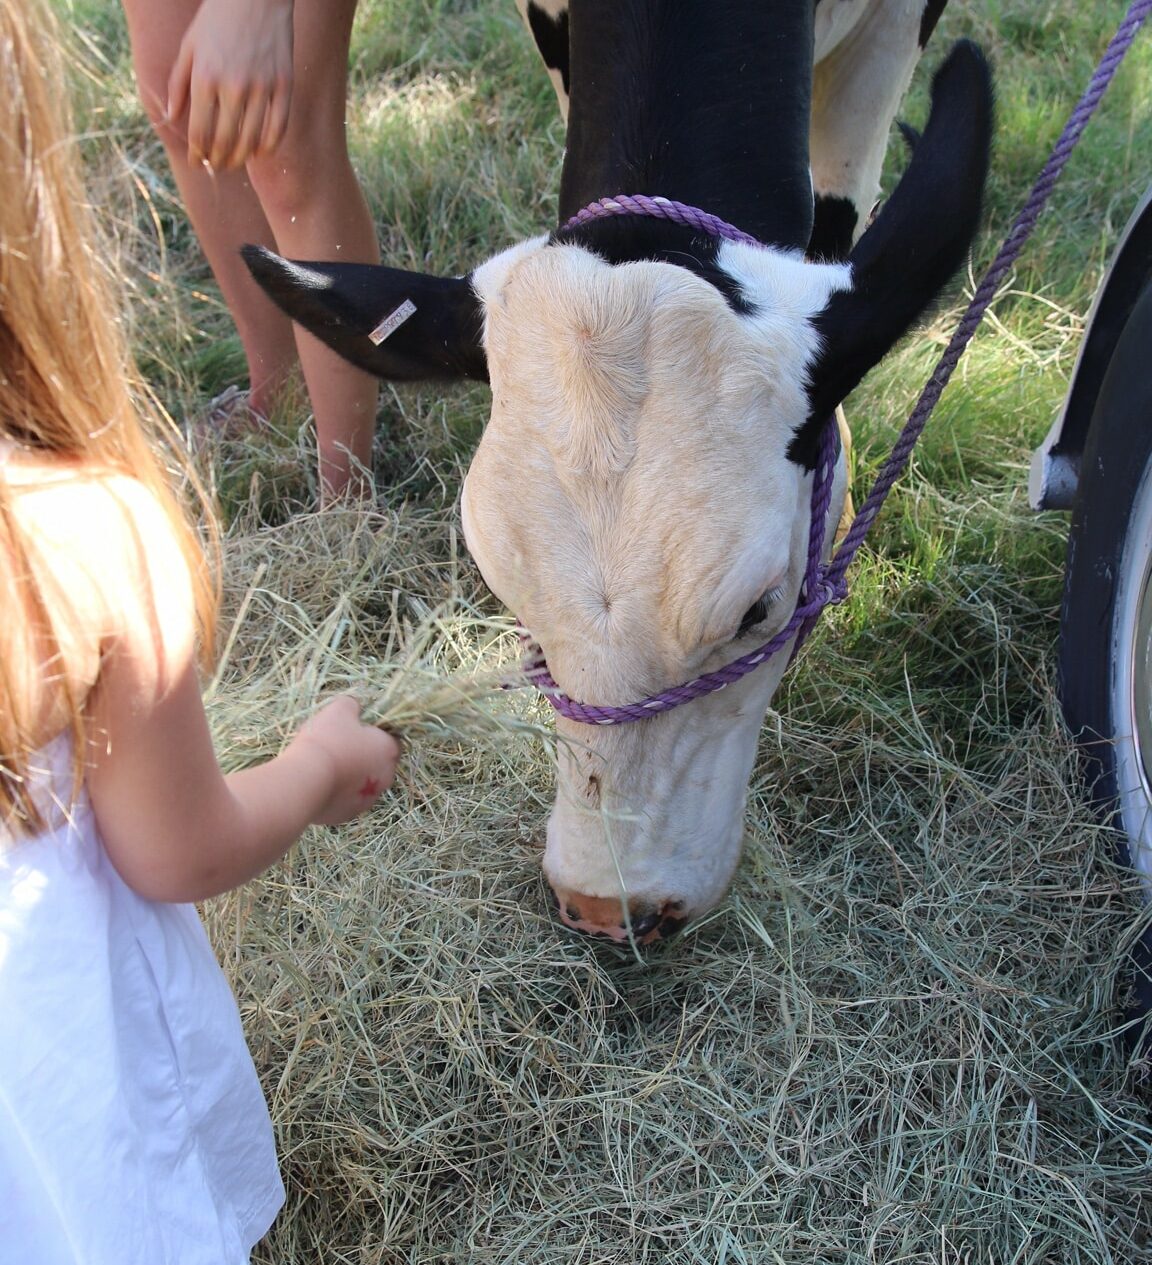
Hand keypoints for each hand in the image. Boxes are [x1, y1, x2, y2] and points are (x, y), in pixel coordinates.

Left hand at [167, 0, 294, 170]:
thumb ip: (178, 83)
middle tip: (214, 167)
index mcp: (205, 78)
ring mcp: (262, 88)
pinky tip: (258, 151)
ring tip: (233, 162)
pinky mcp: (284, 87)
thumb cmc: (217, 20)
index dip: (196, 154)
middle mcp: (233, 87)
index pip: (199, 132)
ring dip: (240, 158)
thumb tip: (172, 116)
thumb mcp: (189, 46)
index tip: (195, 163)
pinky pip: (277, 129)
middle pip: (224, 142)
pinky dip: (267, 146)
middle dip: (217, 161)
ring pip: (251, 141)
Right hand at [288, 694, 400, 826]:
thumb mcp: (339, 710)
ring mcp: (366, 800)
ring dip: (348, 775)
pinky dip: (334, 792)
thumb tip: (354, 708)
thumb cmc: (328, 740)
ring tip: (322, 765)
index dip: (372, 733)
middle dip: (360, 755)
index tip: (353, 730)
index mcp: (389, 751)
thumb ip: (352, 706)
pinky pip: (344, 799)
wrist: (305, 781)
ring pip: (361, 784)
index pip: (391, 739)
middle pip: (376, 763)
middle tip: (335, 746)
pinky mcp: (346, 815)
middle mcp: (385, 778)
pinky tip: (316, 782)